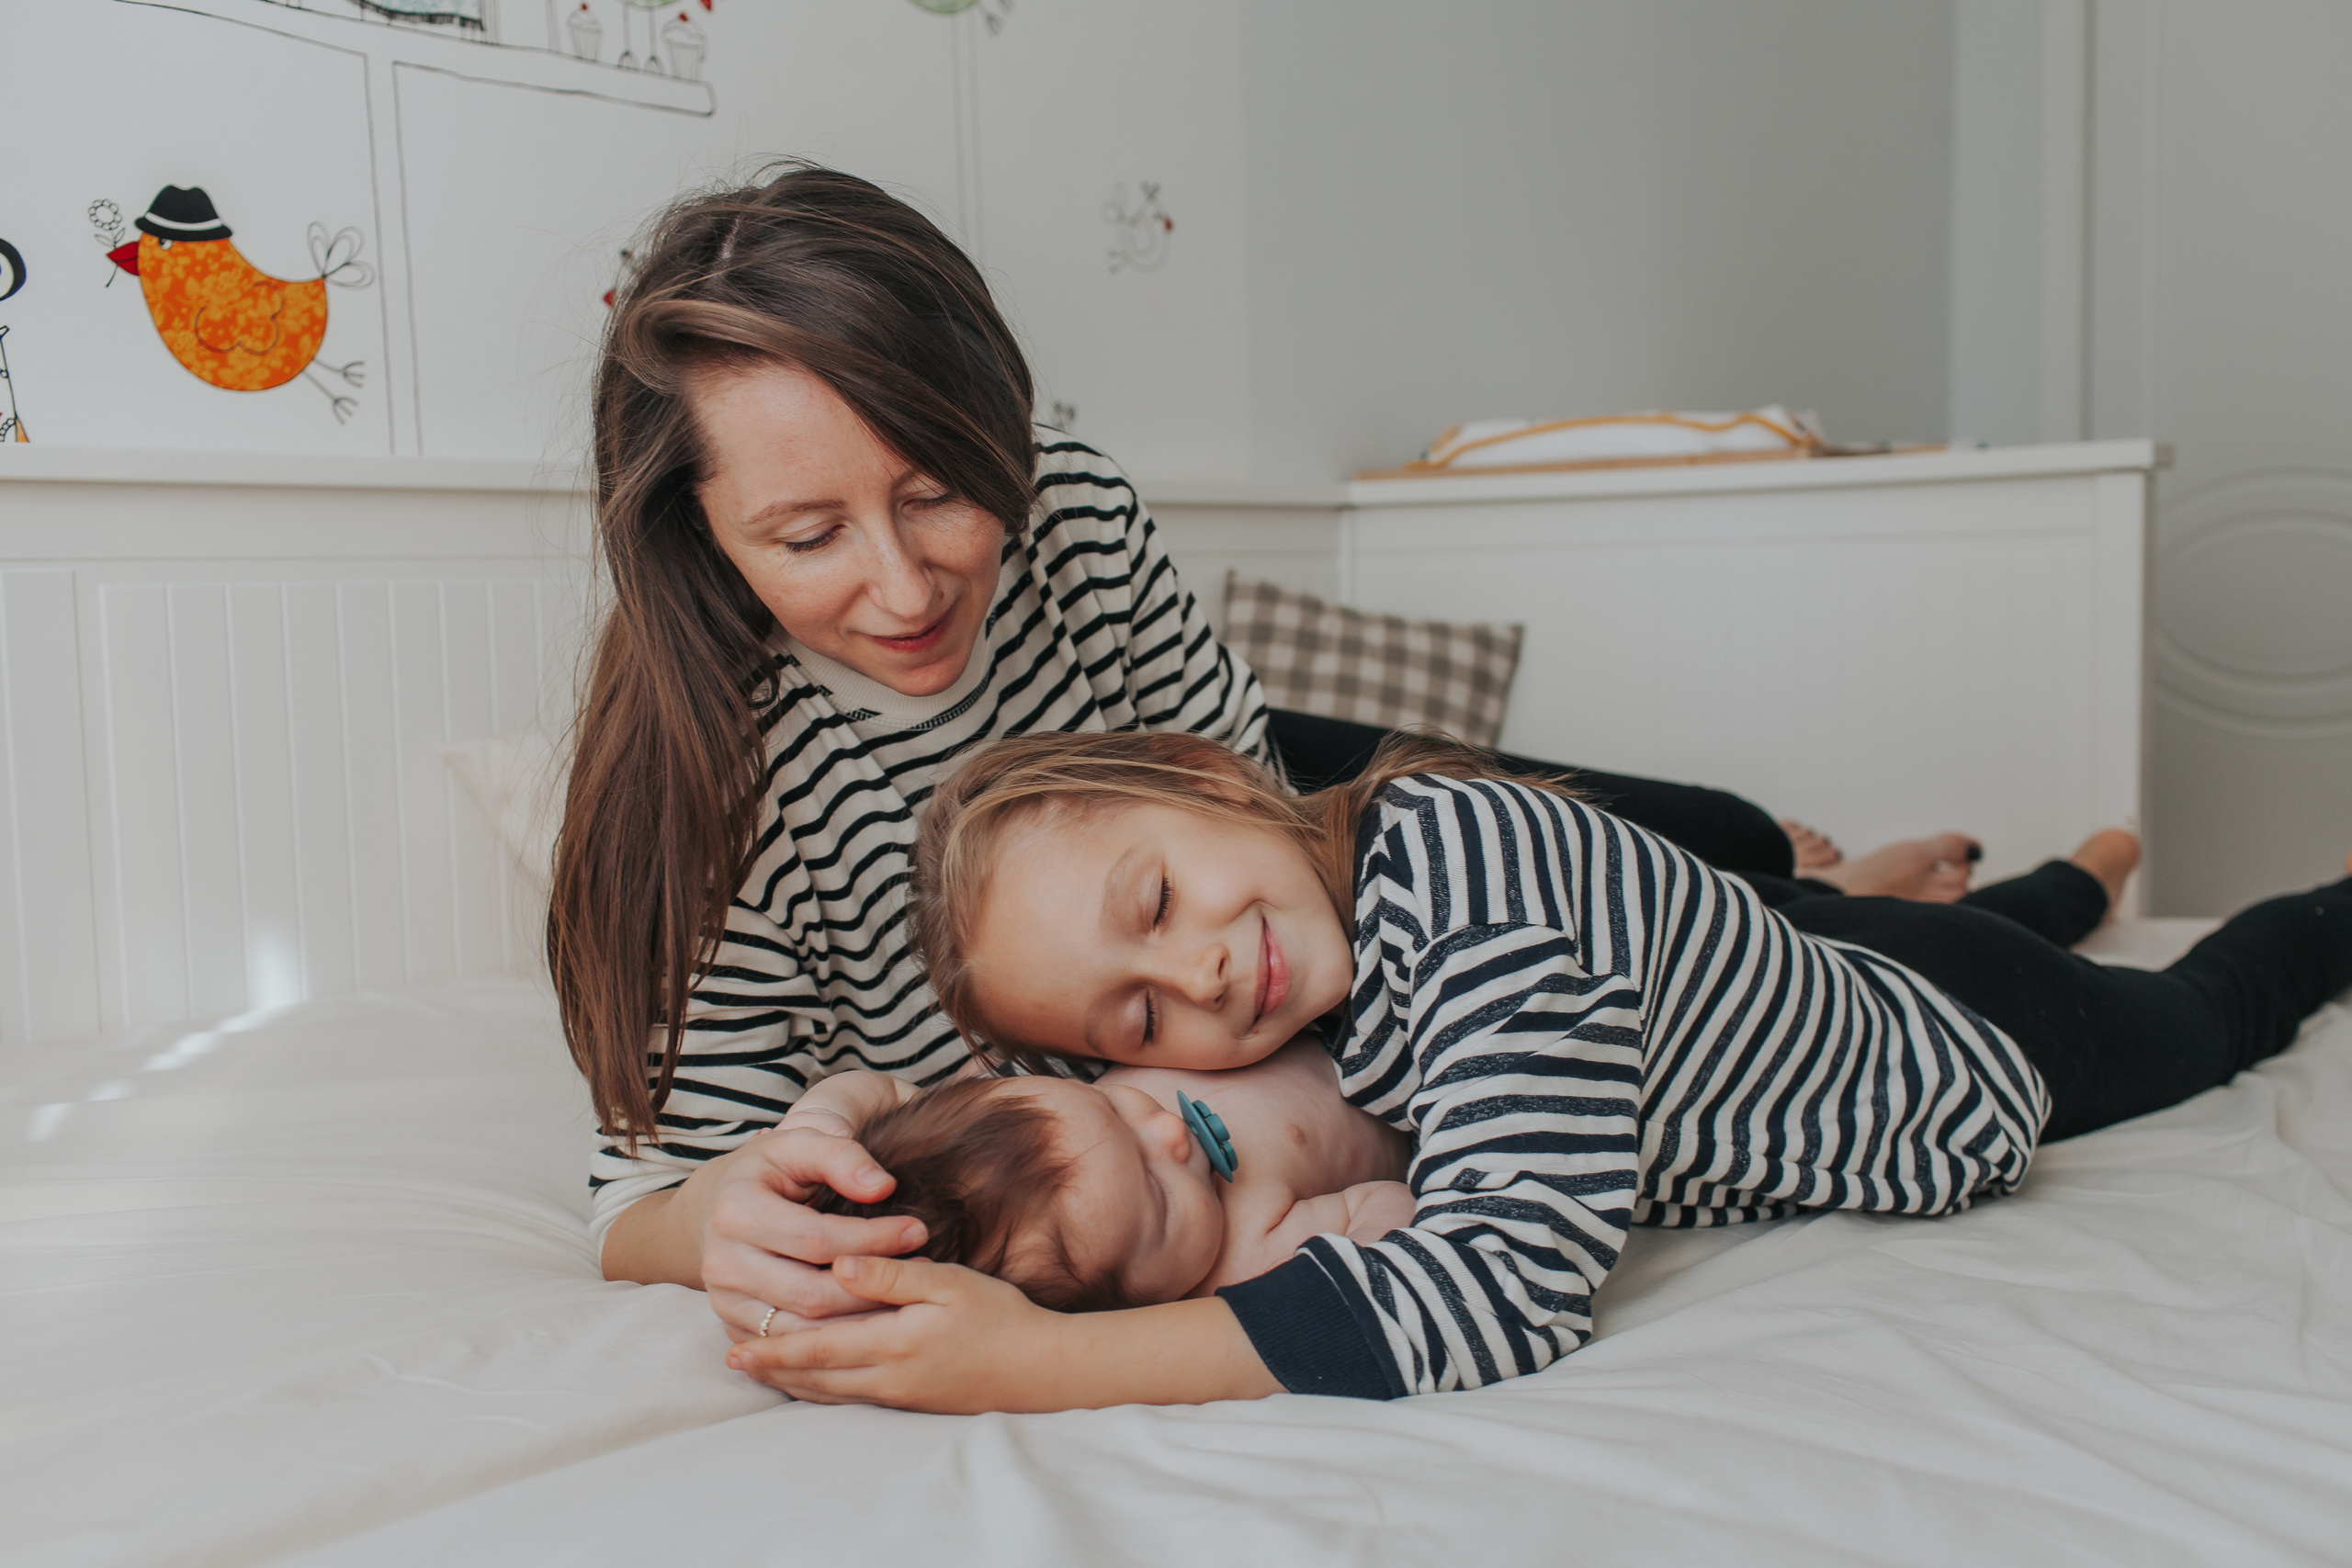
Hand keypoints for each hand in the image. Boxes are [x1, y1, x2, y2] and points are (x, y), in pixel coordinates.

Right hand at [702, 1129, 929, 1339]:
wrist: (714, 1208)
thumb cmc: (769, 1171)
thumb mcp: (799, 1143)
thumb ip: (841, 1155)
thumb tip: (883, 1186)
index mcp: (735, 1212)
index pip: (816, 1239)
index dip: (872, 1238)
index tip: (917, 1230)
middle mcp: (720, 1264)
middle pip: (810, 1295)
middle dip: (872, 1288)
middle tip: (921, 1270)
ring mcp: (724, 1303)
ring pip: (802, 1332)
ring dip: (860, 1321)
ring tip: (904, 1298)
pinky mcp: (734, 1328)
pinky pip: (790, 1350)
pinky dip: (835, 1342)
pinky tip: (872, 1322)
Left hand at [726, 1256, 1284, 1412]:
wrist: (1043, 1367)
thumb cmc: (1001, 1317)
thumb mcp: (950, 1283)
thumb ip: (892, 1275)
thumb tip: (839, 1266)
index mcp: (893, 1342)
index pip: (820, 1347)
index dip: (775, 1348)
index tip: (737, 1347)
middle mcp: (889, 1375)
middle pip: (816, 1376)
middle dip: (773, 1369)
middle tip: (734, 1363)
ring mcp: (901, 1392)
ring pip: (833, 1391)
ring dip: (795, 1380)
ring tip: (764, 1370)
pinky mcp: (914, 1398)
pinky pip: (855, 1396)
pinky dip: (825, 1387)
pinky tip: (818, 1378)